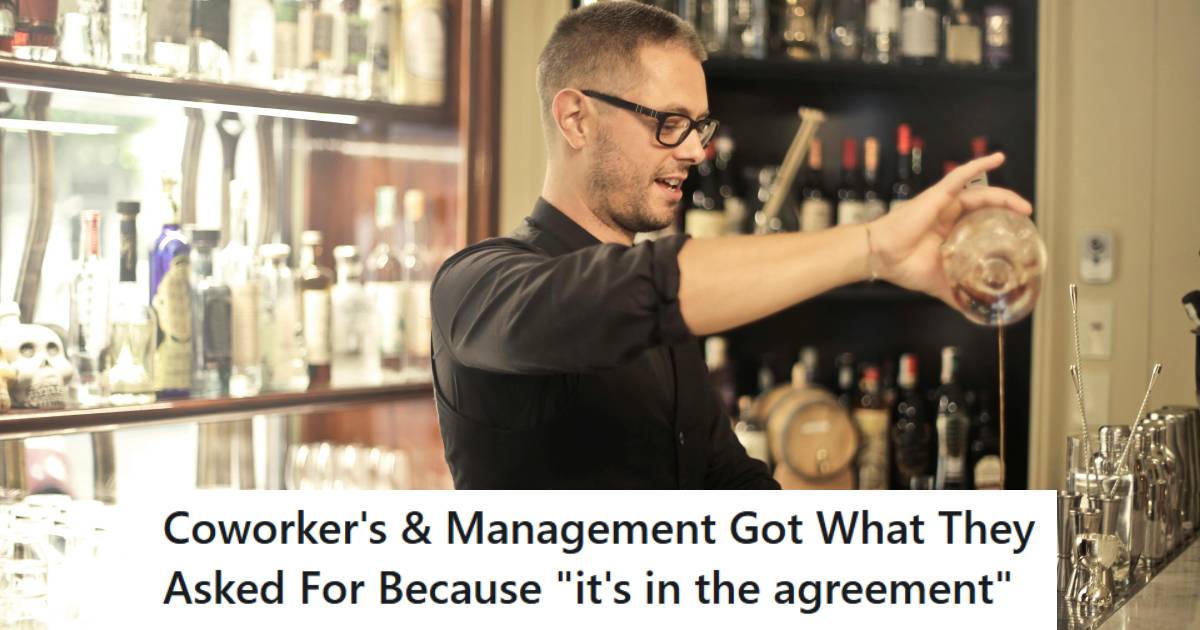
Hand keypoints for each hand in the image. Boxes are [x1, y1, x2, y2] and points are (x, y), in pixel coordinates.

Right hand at [869, 153, 1032, 304]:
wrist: (883, 257)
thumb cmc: (904, 266)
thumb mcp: (940, 282)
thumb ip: (957, 292)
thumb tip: (974, 312)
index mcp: (948, 232)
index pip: (979, 222)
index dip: (999, 224)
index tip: (1018, 232)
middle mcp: (948, 215)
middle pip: (984, 206)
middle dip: (1008, 210)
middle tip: (1026, 218)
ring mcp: (943, 203)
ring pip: (979, 193)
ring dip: (1004, 196)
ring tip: (1023, 206)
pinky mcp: (937, 194)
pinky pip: (960, 176)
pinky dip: (979, 165)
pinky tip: (997, 158)